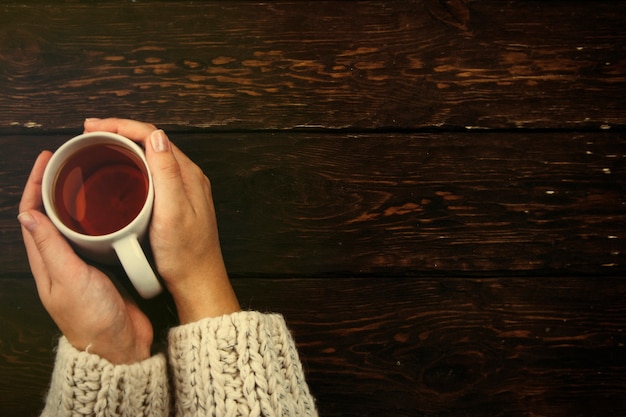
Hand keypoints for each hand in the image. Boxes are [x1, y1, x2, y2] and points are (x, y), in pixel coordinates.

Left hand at [18, 152, 152, 363]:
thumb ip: (51, 248)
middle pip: (50, 213)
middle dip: (53, 184)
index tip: (47, 160)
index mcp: (46, 262)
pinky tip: (111, 207)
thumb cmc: (93, 318)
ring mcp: (82, 262)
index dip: (35, 185)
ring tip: (87, 176)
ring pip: (72, 221)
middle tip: (68, 160)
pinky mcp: (103, 265)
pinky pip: (96, 233)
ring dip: (75, 197)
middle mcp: (60, 259)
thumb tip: (28, 214)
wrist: (121, 344)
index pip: (32, 214)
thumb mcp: (69, 279)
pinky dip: (98, 215)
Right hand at [84, 118, 239, 322]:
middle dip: (119, 131)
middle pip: (151, 141)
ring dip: (124, 145)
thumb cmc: (186, 254)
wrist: (197, 281)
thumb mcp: (174, 213)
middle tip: (89, 132)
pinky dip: (131, 164)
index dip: (121, 125)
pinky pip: (151, 173)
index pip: (153, 135)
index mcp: (187, 175)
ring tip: (98, 144)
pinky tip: (117, 171)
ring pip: (150, 156)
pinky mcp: (175, 203)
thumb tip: (156, 136)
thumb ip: (167, 174)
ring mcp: (182, 190)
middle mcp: (187, 178)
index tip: (93, 127)